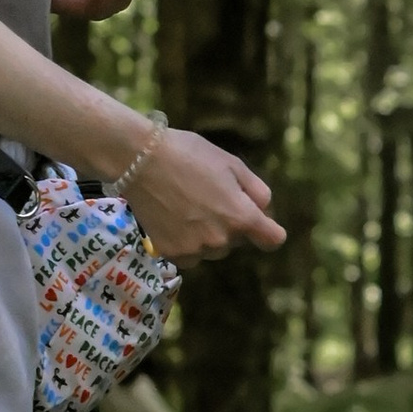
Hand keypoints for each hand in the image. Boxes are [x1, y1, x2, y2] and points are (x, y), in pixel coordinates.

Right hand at [123, 127, 285, 262]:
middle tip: (209, 199)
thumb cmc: (189, 155)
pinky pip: (190, 256)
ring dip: (208, 236)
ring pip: (213, 250)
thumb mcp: (232, 164)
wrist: (139, 160)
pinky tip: (174, 220)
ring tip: (188, 207)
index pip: (273, 240)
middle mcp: (221, 240)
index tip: (262, 224)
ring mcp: (195, 250)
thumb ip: (257, 191)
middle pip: (238, 241)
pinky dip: (187, 243)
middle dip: (231, 225)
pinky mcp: (171, 254)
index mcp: (241, 217)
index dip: (269, 230)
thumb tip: (264, 210)